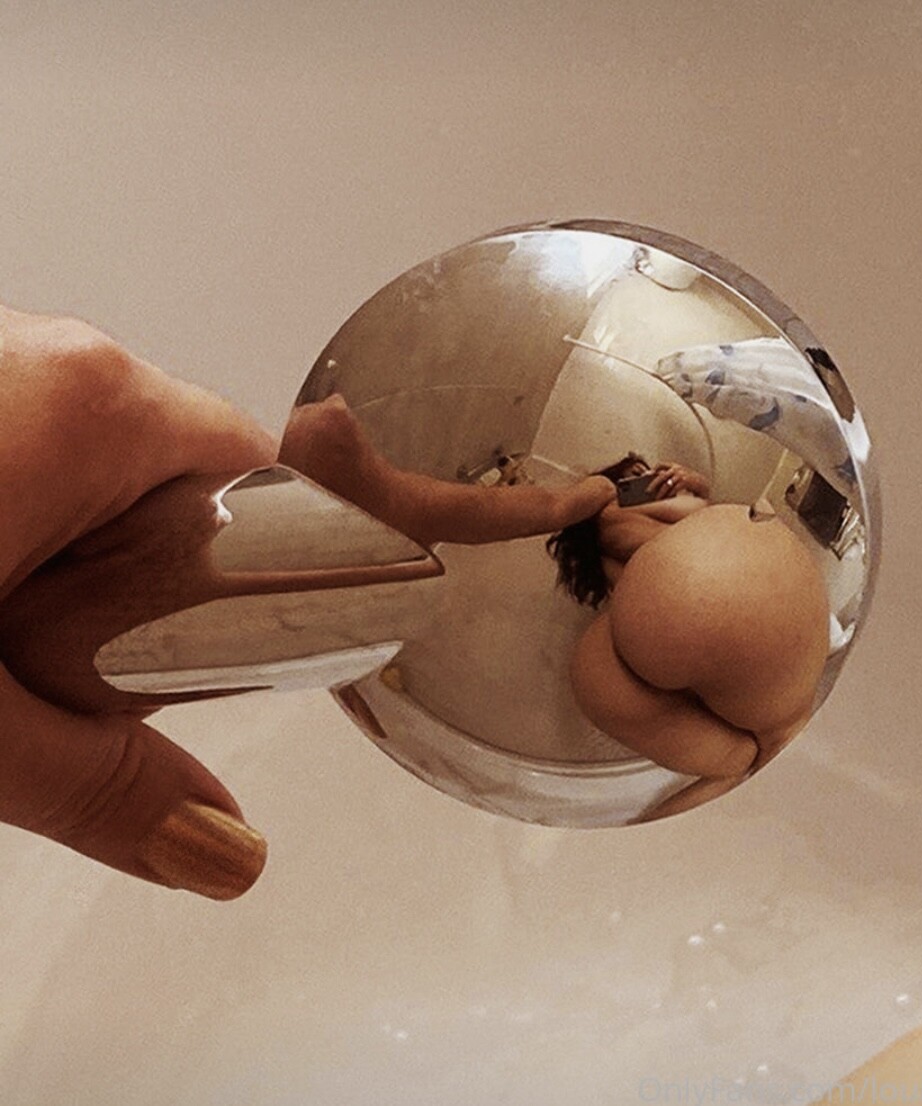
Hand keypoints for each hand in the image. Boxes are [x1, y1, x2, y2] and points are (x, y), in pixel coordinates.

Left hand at [0, 306, 275, 898]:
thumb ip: (104, 787)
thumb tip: (223, 846)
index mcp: (96, 406)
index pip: (260, 474)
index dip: (251, 569)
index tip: (201, 640)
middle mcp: (49, 357)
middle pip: (178, 481)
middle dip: (146, 584)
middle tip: (68, 661)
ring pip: (94, 473)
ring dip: (69, 564)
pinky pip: (25, 453)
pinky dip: (12, 529)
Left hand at [647, 462, 710, 499]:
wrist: (702, 484)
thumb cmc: (687, 481)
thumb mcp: (679, 475)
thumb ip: (669, 476)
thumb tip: (654, 485)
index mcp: (675, 466)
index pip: (661, 464)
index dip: (653, 469)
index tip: (646, 475)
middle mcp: (677, 468)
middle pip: (661, 475)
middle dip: (653, 484)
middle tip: (647, 491)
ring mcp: (681, 474)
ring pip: (667, 484)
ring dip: (661, 492)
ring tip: (656, 498)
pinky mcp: (685, 481)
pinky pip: (674, 489)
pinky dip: (670, 494)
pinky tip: (667, 498)